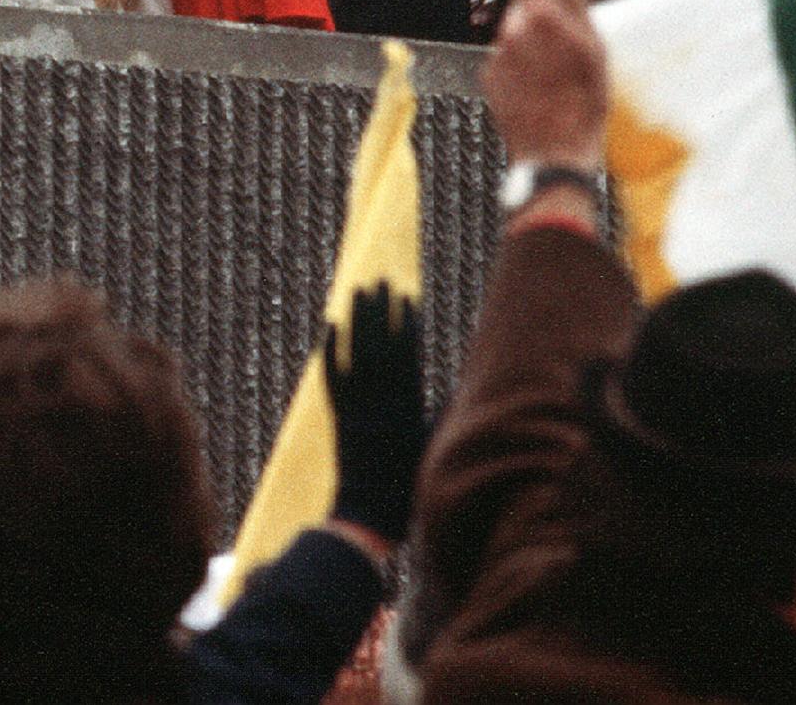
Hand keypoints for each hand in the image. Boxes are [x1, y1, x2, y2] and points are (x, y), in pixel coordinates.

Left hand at [322, 283, 424, 546]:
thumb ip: (446, 414)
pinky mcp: (338, 414)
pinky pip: (332, 376)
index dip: (405, 323)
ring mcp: (356, 405)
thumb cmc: (407, 485)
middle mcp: (380, 399)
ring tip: (358, 290)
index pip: (406, 353)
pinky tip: (330, 327)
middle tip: (380, 281)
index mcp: (407, 404)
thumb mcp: (433, 446)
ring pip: (354, 353)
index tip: (406, 297)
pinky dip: (330, 351)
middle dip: (380, 310)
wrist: (370, 514)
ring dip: (355, 320)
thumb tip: (465, 387)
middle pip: (379, 343)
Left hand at [480, 0, 605, 173]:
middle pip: (522, 6)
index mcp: (541, 17)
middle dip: (540, 18)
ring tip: (555, 75)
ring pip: (514, 34)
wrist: (555, 154)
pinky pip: (506, 60)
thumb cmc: (583, 102)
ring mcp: (497, 55)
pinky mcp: (488, 76)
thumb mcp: (593, 47)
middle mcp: (512, 31)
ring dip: (531, 46)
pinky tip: (539, 89)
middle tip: (565, 46)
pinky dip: (519, 68)